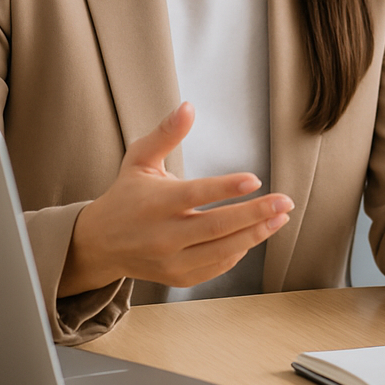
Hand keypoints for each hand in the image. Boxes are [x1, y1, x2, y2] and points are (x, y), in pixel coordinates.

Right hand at [60, 103, 293, 295]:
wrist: (99, 244)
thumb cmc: (126, 196)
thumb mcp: (140, 160)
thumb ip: (165, 134)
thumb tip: (188, 106)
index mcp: (154, 203)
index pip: (195, 195)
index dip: (226, 188)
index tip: (255, 179)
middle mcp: (162, 235)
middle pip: (216, 226)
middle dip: (256, 214)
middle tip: (286, 201)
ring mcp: (170, 260)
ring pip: (221, 250)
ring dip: (256, 234)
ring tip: (280, 217)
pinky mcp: (178, 277)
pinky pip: (217, 266)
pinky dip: (239, 251)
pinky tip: (255, 234)